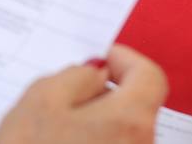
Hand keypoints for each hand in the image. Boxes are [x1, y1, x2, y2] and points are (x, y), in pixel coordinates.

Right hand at [0, 44, 167, 143]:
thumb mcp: (41, 99)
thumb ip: (75, 76)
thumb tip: (95, 73)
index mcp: (130, 120)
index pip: (150, 77)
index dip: (125, 60)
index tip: (100, 57)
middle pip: (137, 107)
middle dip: (105, 92)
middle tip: (65, 91)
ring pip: (122, 133)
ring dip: (95, 121)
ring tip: (54, 126)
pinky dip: (92, 143)